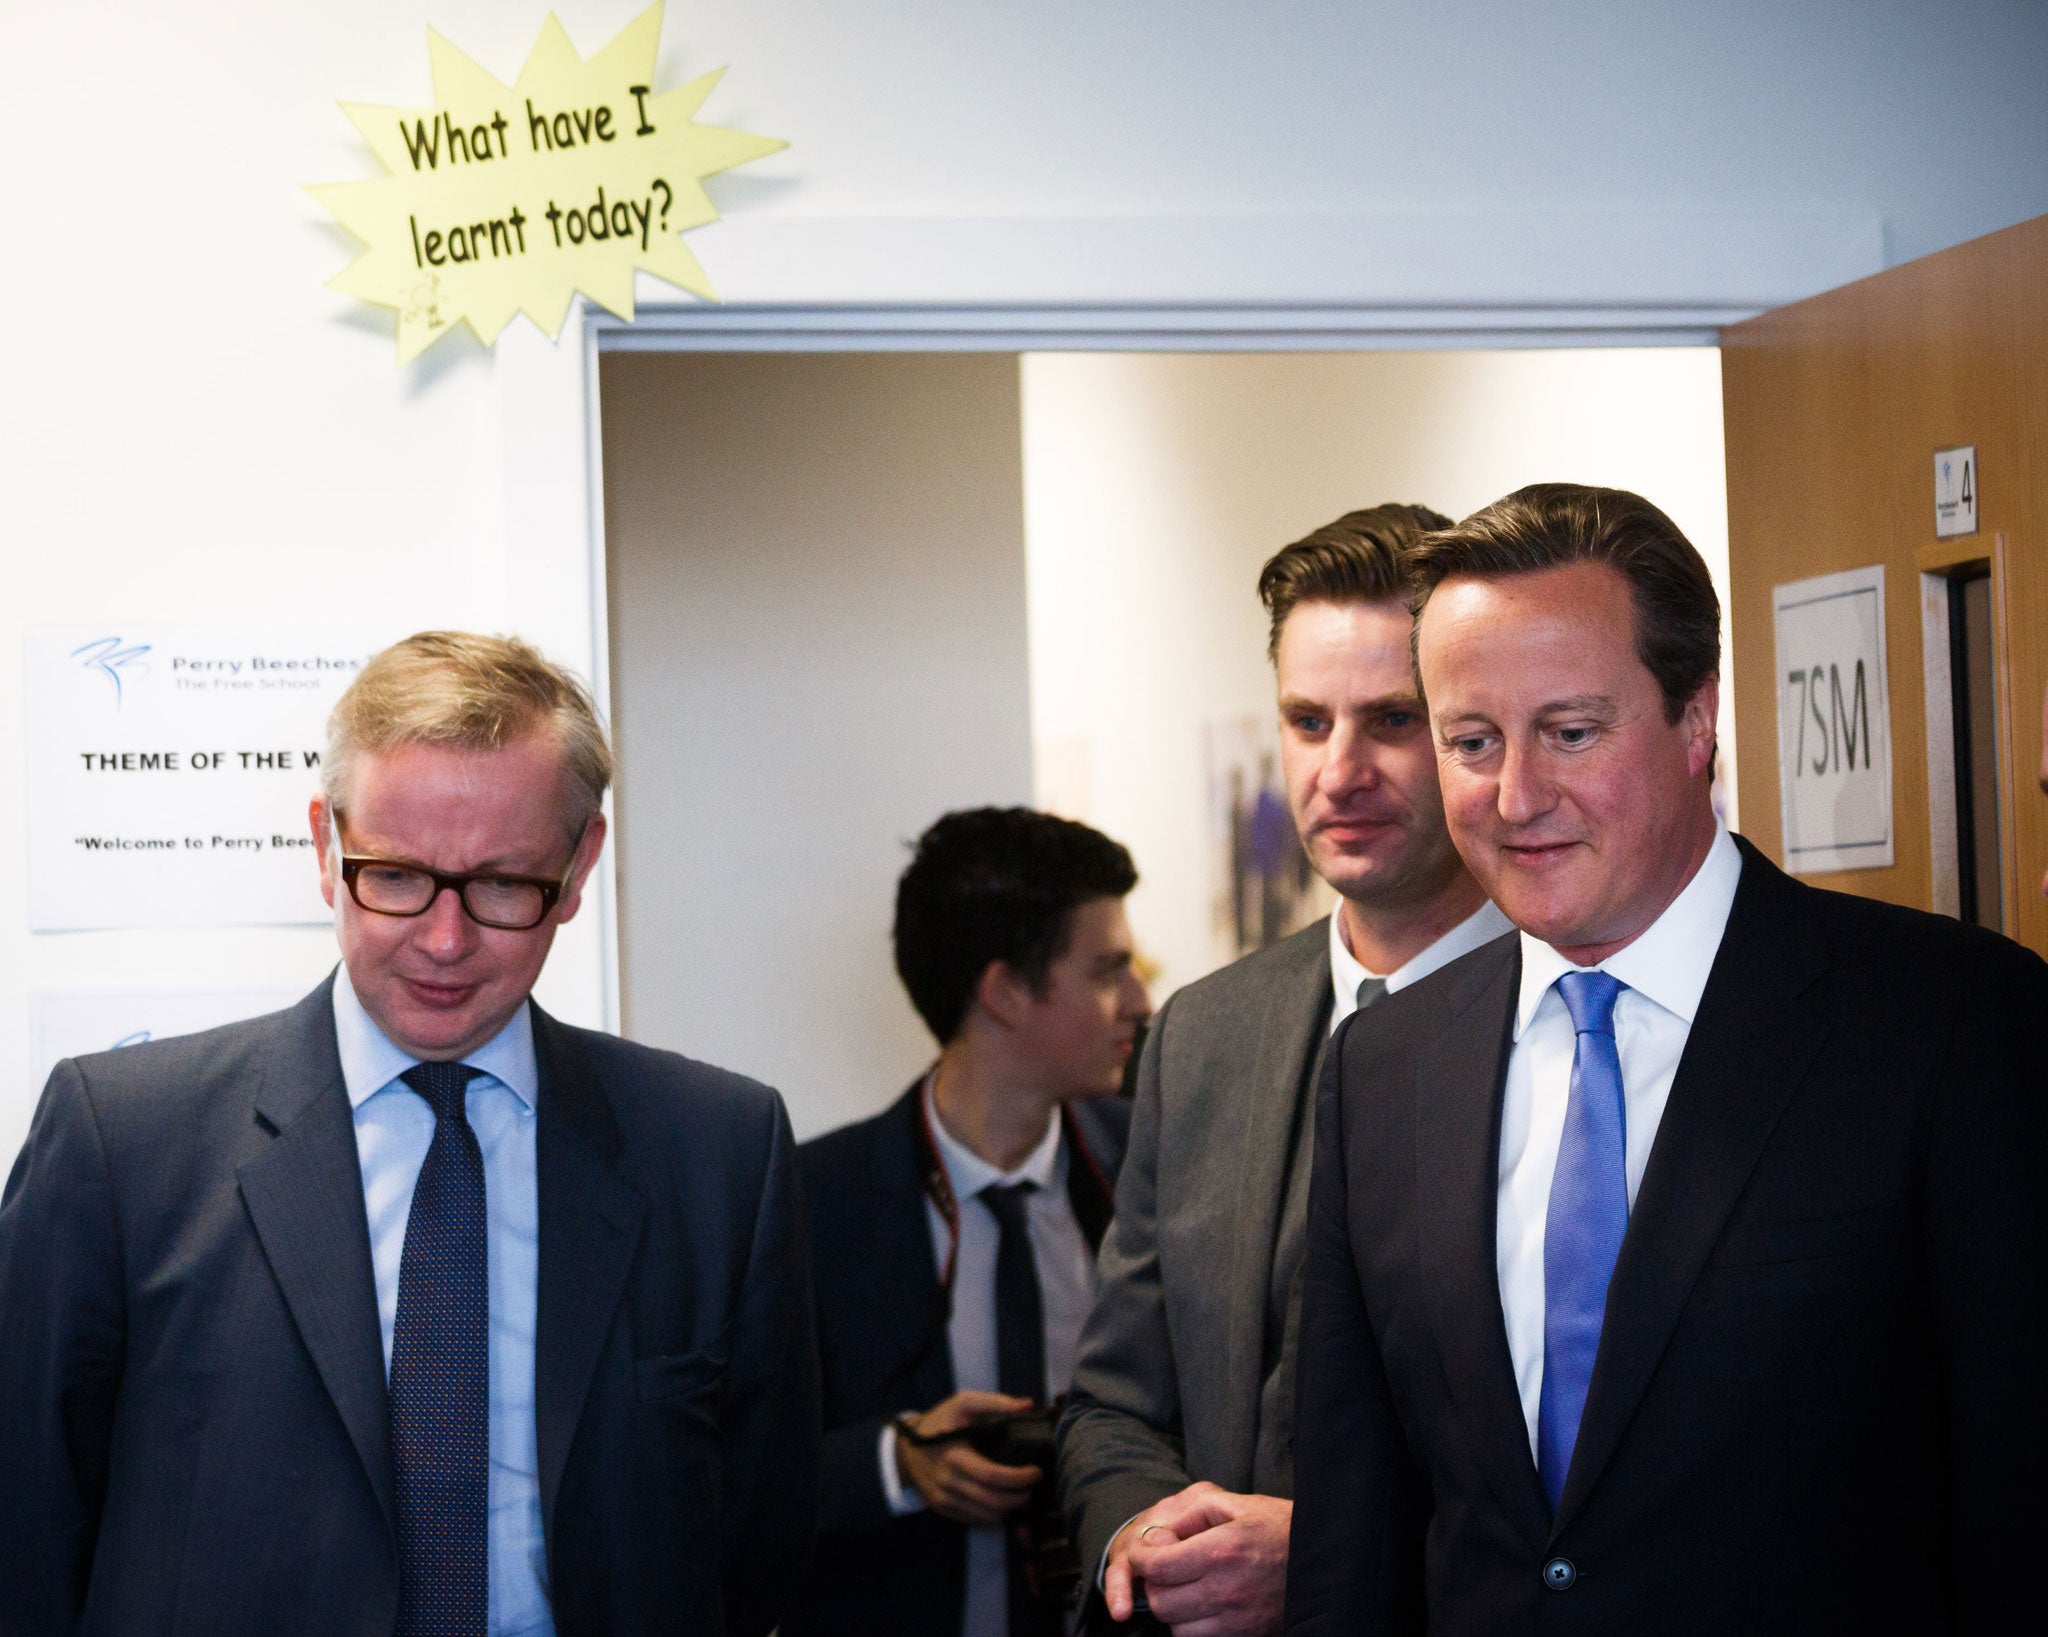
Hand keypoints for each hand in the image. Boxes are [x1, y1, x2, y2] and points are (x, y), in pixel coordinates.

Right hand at [894, 1390, 1041, 1525]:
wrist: (905, 1448)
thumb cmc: (939, 1423)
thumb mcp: (962, 1403)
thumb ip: (994, 1403)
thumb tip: (1027, 1405)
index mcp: (955, 1456)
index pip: (992, 1476)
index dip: (1019, 1478)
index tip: (1036, 1472)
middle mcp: (948, 1483)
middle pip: (993, 1502)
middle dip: (1020, 1499)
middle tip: (1033, 1487)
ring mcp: (944, 1500)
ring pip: (986, 1517)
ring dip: (1010, 1511)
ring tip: (1022, 1496)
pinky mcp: (943, 1510)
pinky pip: (974, 1521)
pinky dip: (994, 1517)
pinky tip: (1004, 1504)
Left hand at [1104, 1482, 1291, 1635]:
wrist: (1325, 1561)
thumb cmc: (1280, 1527)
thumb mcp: (1237, 1504)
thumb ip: (1193, 1512)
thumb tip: (1160, 1534)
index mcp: (1221, 1550)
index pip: (1157, 1566)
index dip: (1140, 1556)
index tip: (1142, 1550)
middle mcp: (1225, 1590)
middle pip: (1161, 1601)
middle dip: (1153, 1582)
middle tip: (1163, 1566)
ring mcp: (1236, 1619)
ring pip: (1176, 1626)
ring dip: (1172, 1607)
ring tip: (1184, 1586)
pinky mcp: (1245, 1635)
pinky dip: (1191, 1625)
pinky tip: (1201, 1604)